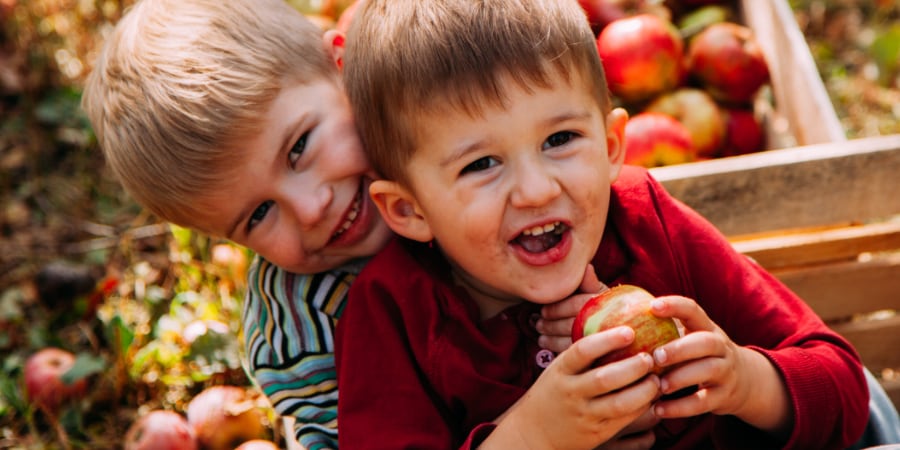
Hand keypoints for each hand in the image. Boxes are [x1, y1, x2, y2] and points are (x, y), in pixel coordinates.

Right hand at [483, 327, 659, 449]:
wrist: (534, 433)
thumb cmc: (553, 393)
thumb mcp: (558, 370)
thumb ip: (581, 355)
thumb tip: (615, 325)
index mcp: (560, 371)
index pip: (582, 351)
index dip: (607, 340)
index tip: (629, 331)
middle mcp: (571, 392)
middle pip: (605, 378)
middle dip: (633, 367)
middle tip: (649, 357)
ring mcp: (584, 414)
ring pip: (619, 403)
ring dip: (643, 390)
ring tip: (656, 379)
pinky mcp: (597, 433)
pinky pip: (624, 420)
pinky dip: (642, 408)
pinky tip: (651, 397)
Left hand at [537, 265, 608, 351]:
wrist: (627, 330)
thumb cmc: (607, 307)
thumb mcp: (600, 292)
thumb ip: (589, 282)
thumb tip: (585, 268)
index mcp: (607, 304)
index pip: (579, 305)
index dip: (558, 308)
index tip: (543, 311)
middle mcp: (608, 322)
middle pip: (573, 324)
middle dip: (552, 324)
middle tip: (538, 323)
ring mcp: (603, 342)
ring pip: (571, 341)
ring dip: (551, 337)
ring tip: (540, 332)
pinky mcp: (598, 357)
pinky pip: (573, 353)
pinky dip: (555, 348)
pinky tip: (545, 343)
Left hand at [648, 296, 790, 435]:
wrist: (745, 382)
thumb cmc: (700, 356)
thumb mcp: (691, 338)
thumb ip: (666, 331)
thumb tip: (619, 324)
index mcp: (707, 328)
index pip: (693, 310)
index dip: (674, 306)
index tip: (652, 306)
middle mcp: (720, 347)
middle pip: (706, 342)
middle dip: (680, 348)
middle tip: (655, 356)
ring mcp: (725, 372)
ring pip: (708, 371)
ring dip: (680, 378)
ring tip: (658, 385)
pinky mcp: (723, 397)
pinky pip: (703, 403)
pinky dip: (680, 408)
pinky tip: (658, 409)